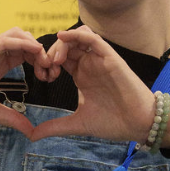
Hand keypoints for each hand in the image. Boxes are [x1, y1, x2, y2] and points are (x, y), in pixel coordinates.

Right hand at [0, 28, 47, 136]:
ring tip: (44, 63)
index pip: (28, 55)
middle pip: (28, 42)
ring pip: (19, 34)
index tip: (51, 79)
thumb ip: (11, 118)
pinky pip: (6, 39)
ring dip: (35, 45)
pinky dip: (23, 43)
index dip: (43, 63)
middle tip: (51, 71)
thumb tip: (31, 132)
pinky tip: (34, 54)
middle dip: (44, 53)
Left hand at [29, 26, 156, 143]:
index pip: (59, 59)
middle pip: (65, 46)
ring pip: (77, 38)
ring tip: (55, 60)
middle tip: (45, 68)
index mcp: (81, 75)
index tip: (41, 77)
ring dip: (62, 44)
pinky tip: (64, 37)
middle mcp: (89, 64)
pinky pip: (92, 38)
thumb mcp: (77, 124)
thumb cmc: (113, 122)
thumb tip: (31, 136)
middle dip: (50, 53)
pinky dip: (77, 34)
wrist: (138, 124)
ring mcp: (99, 59)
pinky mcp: (110, 57)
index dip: (46, 63)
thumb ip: (54, 126)